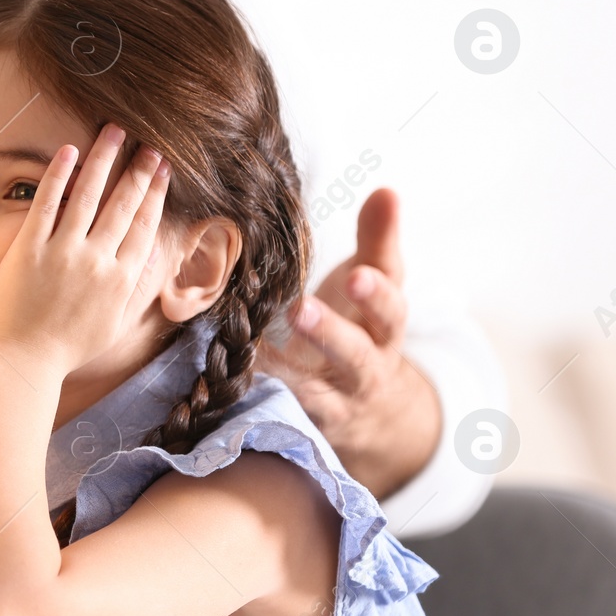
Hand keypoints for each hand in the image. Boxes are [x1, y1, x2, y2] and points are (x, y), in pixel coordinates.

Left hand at [0, 125, 169, 374]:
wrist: (22, 363)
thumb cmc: (66, 349)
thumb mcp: (113, 324)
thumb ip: (135, 289)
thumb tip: (154, 256)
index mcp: (122, 281)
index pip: (146, 225)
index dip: (156, 193)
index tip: (163, 168)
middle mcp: (98, 262)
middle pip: (125, 204)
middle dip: (139, 169)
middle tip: (149, 141)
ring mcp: (63, 254)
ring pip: (90, 195)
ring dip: (105, 158)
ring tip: (114, 130)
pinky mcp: (29, 250)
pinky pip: (47, 204)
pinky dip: (59, 174)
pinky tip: (69, 150)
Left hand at [256, 188, 440, 497]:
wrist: (373, 411)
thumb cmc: (364, 328)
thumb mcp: (377, 286)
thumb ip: (378, 240)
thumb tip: (387, 189)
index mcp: (384, 329)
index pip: (390, 308)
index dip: (377, 292)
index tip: (360, 274)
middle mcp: (364, 370)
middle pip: (354, 355)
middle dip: (330, 333)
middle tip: (300, 311)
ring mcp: (334, 403)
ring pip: (314, 394)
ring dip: (284, 376)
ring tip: (253, 355)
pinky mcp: (301, 425)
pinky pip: (277, 416)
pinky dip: (254, 403)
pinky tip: (226, 385)